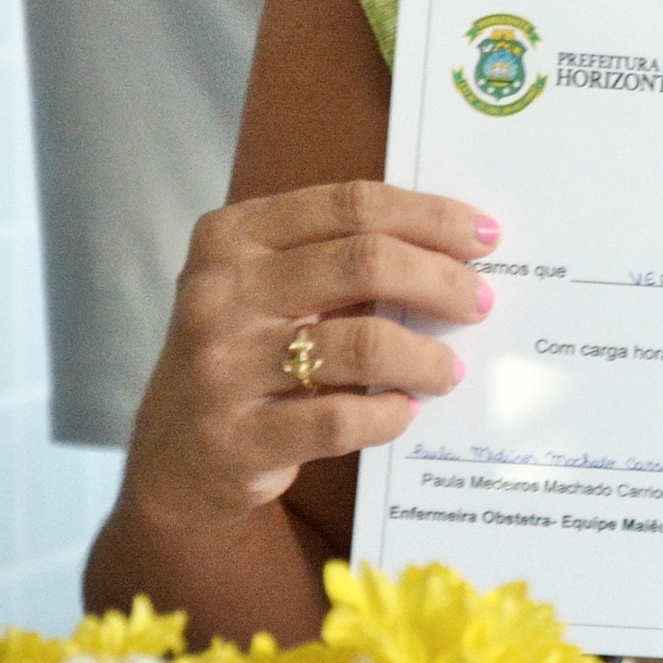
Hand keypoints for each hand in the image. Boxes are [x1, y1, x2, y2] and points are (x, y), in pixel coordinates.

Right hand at [115, 182, 497, 534]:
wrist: (175, 458)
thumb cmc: (250, 351)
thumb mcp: (272, 287)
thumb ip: (341, 256)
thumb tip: (461, 247)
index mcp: (232, 236)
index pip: (353, 204)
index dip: (431, 216)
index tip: (486, 236)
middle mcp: (219, 293)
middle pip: (365, 262)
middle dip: (441, 280)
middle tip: (480, 303)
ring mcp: (222, 367)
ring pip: (362, 343)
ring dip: (425, 358)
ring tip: (449, 371)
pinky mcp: (235, 438)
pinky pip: (341, 418)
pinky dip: (388, 414)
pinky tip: (403, 411)